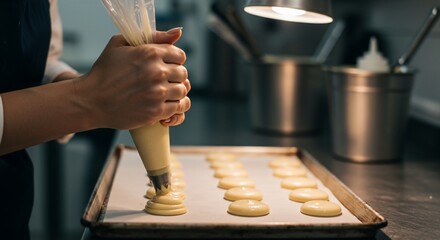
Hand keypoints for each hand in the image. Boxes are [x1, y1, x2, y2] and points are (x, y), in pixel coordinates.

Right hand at [74, 28, 190, 129]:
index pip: (180, 55)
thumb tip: (177, 32)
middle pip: (183, 73)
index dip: (174, 60)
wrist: (91, 100)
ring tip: (165, 93)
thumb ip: (152, 36)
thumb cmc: (104, 71)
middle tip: (165, 80)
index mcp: (150, 53)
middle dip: (175, 76)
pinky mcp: (156, 111)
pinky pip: (178, 108)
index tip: (166, 65)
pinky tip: (166, 104)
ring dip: (176, 92)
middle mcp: (156, 72)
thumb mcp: (120, 44)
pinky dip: (175, 107)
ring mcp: (157, 93)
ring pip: (182, 91)